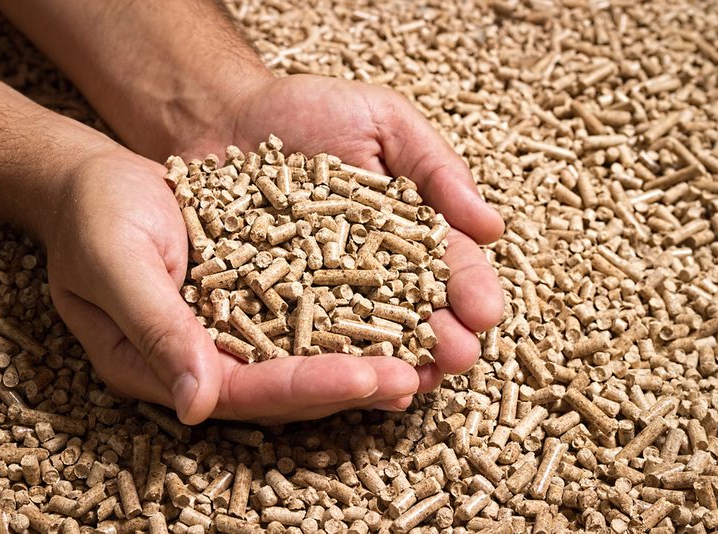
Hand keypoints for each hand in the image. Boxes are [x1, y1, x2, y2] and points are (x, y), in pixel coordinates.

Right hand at [44, 147, 416, 423]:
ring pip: (308, 356)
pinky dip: (353, 316)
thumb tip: (195, 406)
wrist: (97, 180)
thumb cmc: (94, 214)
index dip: (309, 387)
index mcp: (164, 365)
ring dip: (367, 357)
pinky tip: (399, 311)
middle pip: (289, 386)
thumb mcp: (115, 262)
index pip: (248, 391)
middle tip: (419, 376)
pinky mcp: (256, 298)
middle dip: (355, 382)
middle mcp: (206, 359)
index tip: (369, 378)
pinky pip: (311, 315)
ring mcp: (234, 332)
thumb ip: (154, 327)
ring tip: (426, 357)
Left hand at [224, 74, 505, 392]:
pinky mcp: (271, 306)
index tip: (485, 312)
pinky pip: (299, 341)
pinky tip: (344, 384)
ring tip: (411, 383)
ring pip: (363, 339)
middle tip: (457, 357)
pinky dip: (322, 364)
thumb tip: (492, 227)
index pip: (449, 267)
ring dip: (391, 364)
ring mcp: (320, 294)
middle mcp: (369, 273)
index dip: (471, 290)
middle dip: (441, 339)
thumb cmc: (310, 113)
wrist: (225, 117)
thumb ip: (436, 168)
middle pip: (413, 314)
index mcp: (407, 233)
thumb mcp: (383, 121)